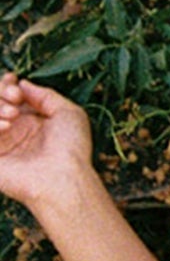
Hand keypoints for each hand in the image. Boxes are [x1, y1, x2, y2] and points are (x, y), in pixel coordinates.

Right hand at [0, 74, 94, 215]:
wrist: (61, 178)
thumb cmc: (71, 148)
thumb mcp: (69, 112)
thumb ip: (45, 95)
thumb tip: (22, 84)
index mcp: (32, 121)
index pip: (9, 96)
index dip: (7, 85)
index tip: (14, 82)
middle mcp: (15, 131)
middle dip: (1, 91)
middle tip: (15, 98)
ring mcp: (1, 144)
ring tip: (13, 114)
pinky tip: (7, 125)